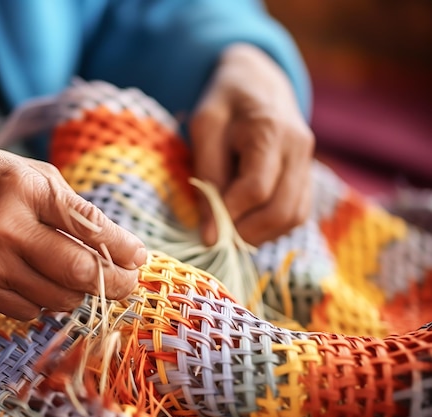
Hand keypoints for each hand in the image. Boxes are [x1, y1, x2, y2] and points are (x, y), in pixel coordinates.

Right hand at [0, 144, 145, 319]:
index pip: (90, 227)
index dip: (123, 247)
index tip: (139, 257)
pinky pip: (29, 310)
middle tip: (129, 282)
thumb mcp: (22, 170)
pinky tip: (45, 283)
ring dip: (80, 293)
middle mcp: (6, 229)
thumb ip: (67, 204)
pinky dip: (46, 301)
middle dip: (116, 283)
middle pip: (80, 273)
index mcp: (23, 188)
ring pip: (58, 299)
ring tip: (85, 280)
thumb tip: (111, 241)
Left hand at [190, 43, 314, 245]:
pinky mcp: (308, 175)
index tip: (206, 232)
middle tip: (217, 239)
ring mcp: (308, 163)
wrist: (259, 81)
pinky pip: (298, 212)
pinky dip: (272, 227)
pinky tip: (248, 224)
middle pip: (281, 209)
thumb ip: (207, 177)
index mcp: (271, 130)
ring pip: (294, 217)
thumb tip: (209, 234)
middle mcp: (299, 148)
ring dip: (261, 235)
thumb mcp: (204, 128)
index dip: (230, 216)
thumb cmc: (225, 103)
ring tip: (230, 233)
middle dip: (247, 233)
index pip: (256, 188)